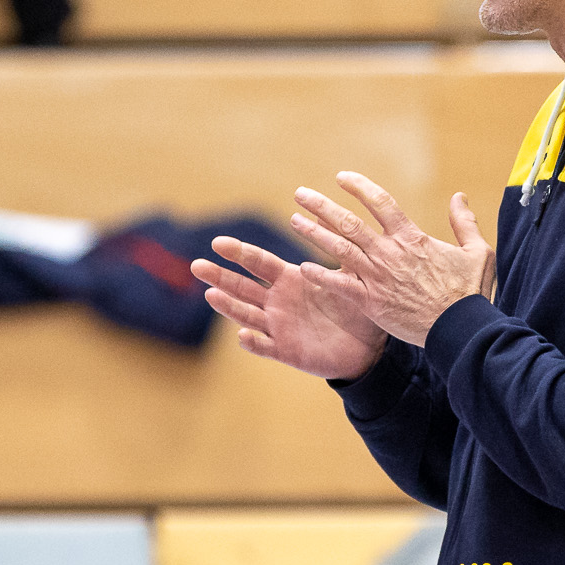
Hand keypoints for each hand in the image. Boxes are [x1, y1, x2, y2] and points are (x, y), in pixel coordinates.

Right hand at [190, 234, 385, 380]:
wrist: (367, 346)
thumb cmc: (354, 307)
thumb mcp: (348, 274)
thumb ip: (336, 246)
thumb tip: (326, 213)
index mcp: (289, 279)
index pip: (259, 263)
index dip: (239, 253)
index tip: (217, 242)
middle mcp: (277, 302)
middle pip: (242, 286)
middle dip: (220, 276)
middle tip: (197, 265)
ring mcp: (278, 326)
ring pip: (246, 314)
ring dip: (228, 306)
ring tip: (211, 294)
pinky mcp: (285, 350)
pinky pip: (266, 346)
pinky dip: (253, 342)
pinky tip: (242, 336)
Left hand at [287, 172, 495, 346]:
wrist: (461, 329)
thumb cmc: (472, 292)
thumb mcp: (477, 251)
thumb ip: (465, 222)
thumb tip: (459, 196)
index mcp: (412, 238)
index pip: (381, 202)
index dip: (359, 186)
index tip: (341, 177)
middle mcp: (390, 253)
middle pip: (350, 222)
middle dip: (322, 206)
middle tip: (301, 193)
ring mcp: (378, 277)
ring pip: (340, 248)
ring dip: (314, 233)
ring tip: (294, 220)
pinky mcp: (372, 302)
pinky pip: (340, 286)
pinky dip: (321, 276)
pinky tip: (303, 267)